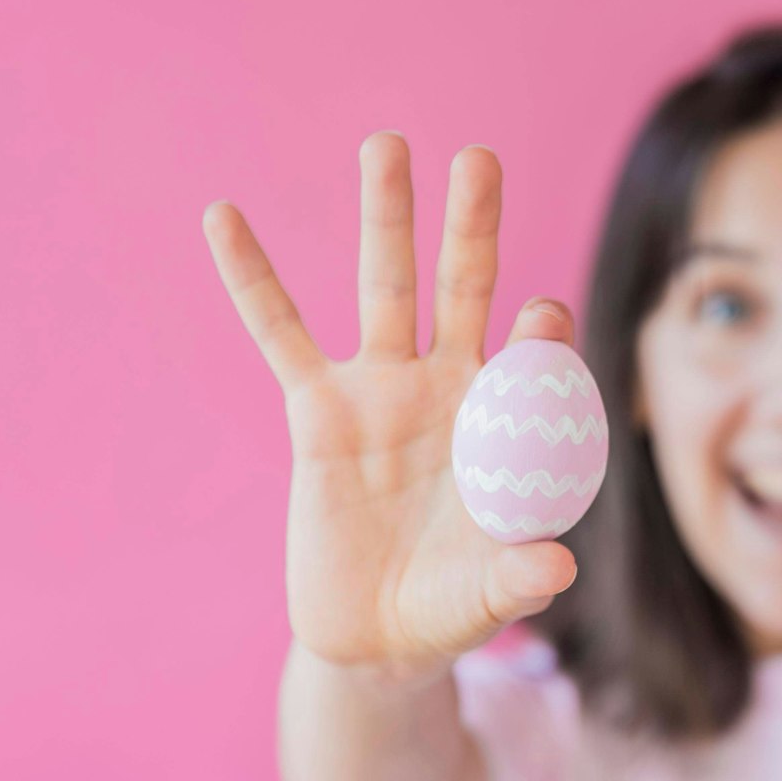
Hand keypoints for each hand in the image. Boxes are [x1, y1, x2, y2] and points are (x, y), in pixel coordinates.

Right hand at [201, 133, 579, 676]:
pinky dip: (252, 277)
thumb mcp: (488, 596)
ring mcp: (382, 391)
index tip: (543, 315)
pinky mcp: (316, 413)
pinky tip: (223, 216)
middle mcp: (449, 388)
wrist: (379, 635)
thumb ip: (520, 578)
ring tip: (386, 145)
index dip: (541, 333)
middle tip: (480, 158)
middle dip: (472, 226)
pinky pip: (279, 335)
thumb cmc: (452, 604)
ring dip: (386, 218)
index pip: (533, 355)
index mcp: (506, 420)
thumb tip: (557, 566)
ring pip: (385, 287)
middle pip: (465, 290)